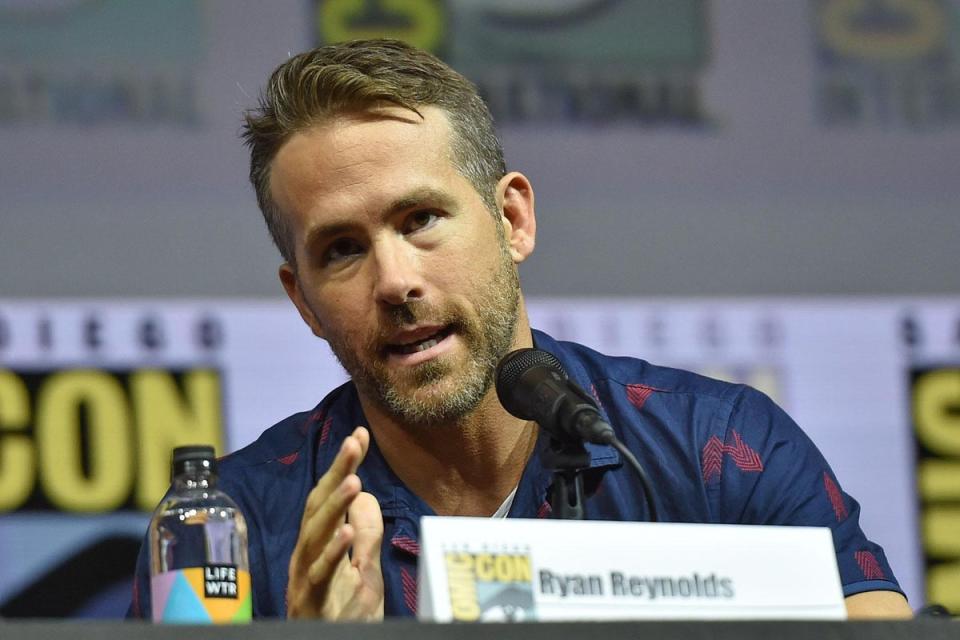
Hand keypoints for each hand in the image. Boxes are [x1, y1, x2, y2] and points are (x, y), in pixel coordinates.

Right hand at [286, 426, 383, 619]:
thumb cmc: (345, 615)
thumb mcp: (365, 571)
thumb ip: (366, 535)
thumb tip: (364, 494)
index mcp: (319, 545)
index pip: (330, 497)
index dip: (343, 465)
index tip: (360, 434)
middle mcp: (306, 556)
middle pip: (319, 506)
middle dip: (336, 473)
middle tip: (353, 442)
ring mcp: (306, 578)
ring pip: (315, 535)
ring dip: (334, 506)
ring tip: (353, 480)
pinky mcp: (311, 602)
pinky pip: (320, 574)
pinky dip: (332, 553)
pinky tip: (345, 532)